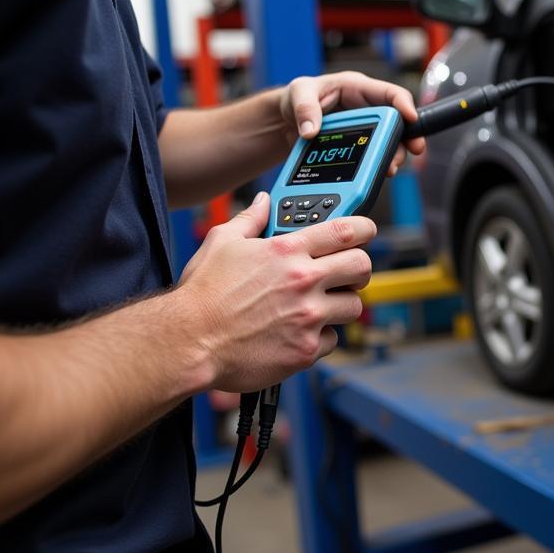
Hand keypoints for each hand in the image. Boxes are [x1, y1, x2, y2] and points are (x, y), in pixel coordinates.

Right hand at [176, 192, 374, 390]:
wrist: (188, 341)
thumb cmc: (201, 294)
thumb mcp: (221, 243)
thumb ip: (250, 219)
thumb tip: (263, 202)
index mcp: (286, 251)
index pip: (347, 231)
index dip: (364, 228)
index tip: (365, 233)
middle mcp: (303, 282)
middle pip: (362, 267)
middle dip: (358, 268)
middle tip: (344, 273)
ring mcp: (307, 317)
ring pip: (353, 306)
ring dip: (340, 304)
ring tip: (318, 305)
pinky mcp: (305, 350)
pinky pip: (332, 340)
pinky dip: (320, 337)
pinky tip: (298, 332)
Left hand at [279, 71, 426, 175]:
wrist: (285, 120)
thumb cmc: (295, 98)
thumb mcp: (298, 93)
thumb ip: (305, 108)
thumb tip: (311, 130)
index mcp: (356, 88)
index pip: (389, 93)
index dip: (404, 104)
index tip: (411, 118)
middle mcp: (365, 108)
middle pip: (396, 123)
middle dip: (405, 139)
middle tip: (408, 152)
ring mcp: (362, 129)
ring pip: (387, 143)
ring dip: (392, 156)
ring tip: (389, 169)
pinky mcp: (355, 147)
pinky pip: (371, 156)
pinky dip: (376, 166)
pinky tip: (374, 174)